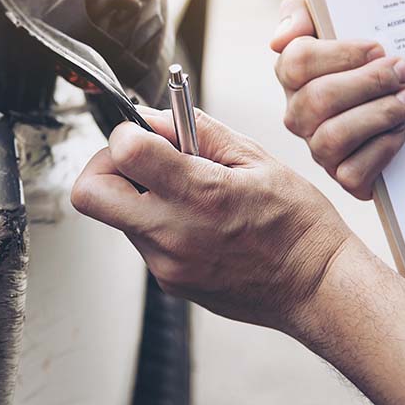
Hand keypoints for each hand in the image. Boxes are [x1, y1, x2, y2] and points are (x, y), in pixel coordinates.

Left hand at [71, 107, 353, 333]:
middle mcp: (173, 233)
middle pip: (88, 195)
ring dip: (134, 195)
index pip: (123, 153)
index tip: (143, 133)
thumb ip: (198, 130)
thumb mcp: (256, 158)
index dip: (125, 133)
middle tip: (136, 161)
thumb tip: (152, 117)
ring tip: (183, 191)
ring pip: (115, 217)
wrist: (316, 287)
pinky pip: (141, 241)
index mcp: (199, 194)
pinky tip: (195, 219)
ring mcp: (166, 264)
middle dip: (103, 167)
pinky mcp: (168, 283)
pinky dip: (154, 221)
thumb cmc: (297, 223)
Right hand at [270, 0, 404, 199]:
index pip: (297, 62)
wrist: (397, 93)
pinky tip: (400, 132)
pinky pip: (352, 171)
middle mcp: (298, 113)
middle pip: (319, 99)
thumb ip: (300, 12)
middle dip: (367, 84)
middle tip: (404, 72)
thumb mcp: (328, 17)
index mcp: (292, 74)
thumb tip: (280, 40)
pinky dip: (382, 150)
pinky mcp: (344, 176)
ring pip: (333, 137)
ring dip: (378, 115)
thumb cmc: (361, 52)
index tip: (377, 48)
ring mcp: (317, 147)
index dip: (341, 55)